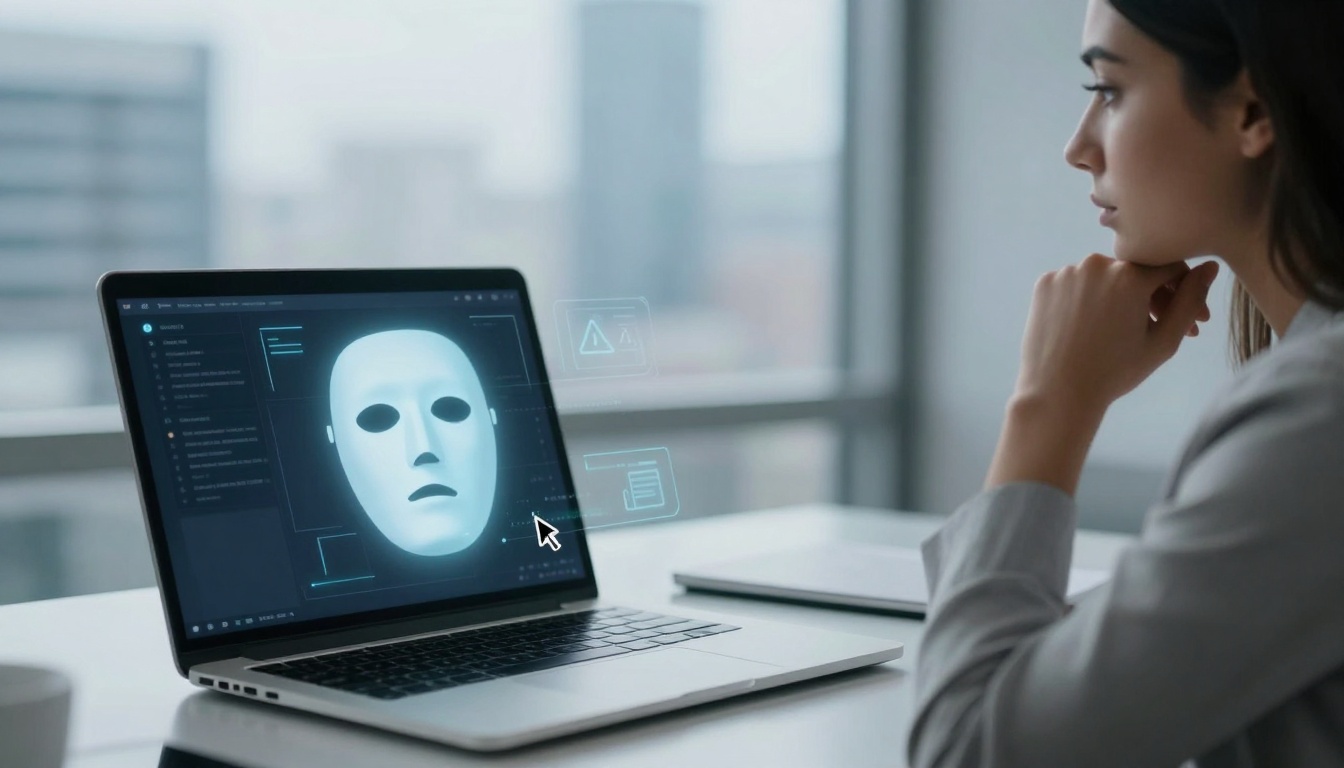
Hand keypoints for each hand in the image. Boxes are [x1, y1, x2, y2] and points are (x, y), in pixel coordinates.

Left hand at [1013, 254, 1218, 414]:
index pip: (1171, 267)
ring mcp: (1067, 272)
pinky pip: (1076, 283)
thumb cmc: (1115, 372)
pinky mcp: (1045, 283)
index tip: (1192, 320)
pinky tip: (1092, 327)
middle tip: (1159, 328)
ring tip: (1123, 330)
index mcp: (1130, 275)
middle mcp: (1097, 264)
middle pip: (1136, 272)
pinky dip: (1087, 299)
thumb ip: (1190, 300)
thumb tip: (1209, 267)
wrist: (1057, 392)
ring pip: (1105, 277)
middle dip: (1153, 296)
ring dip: (1119, 296)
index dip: (1185, 291)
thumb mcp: (1164, 341)